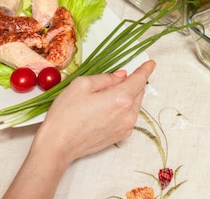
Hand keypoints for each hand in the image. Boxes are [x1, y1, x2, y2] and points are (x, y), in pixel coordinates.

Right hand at [2, 60, 156, 198]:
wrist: (58, 145)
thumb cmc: (66, 114)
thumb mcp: (82, 85)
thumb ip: (106, 78)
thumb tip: (121, 76)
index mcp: (121, 98)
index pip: (139, 79)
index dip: (145, 69)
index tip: (151, 63)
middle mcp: (128, 114)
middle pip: (138, 92)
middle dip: (133, 82)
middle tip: (119, 77)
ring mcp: (126, 127)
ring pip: (134, 105)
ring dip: (128, 96)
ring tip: (108, 94)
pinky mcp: (120, 137)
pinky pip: (128, 117)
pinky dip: (123, 108)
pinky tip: (107, 108)